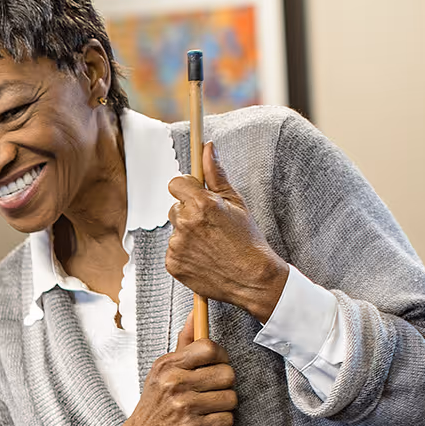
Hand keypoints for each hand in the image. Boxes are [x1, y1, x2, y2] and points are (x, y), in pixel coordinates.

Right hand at [107, 317, 236, 425]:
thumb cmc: (155, 405)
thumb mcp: (162, 373)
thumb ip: (183, 345)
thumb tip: (195, 315)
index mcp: (168, 366)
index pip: (210, 348)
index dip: (221, 358)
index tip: (215, 367)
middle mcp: (174, 383)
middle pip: (227, 374)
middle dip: (224, 385)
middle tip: (211, 392)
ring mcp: (184, 406)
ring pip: (230, 398)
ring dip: (224, 406)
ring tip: (207, 409)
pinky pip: (227, 419)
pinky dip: (221, 423)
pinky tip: (206, 423)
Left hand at [166, 141, 288, 320]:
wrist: (252, 278)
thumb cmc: (248, 238)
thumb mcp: (236, 202)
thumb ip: (216, 175)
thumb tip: (207, 148)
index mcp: (201, 204)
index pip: (175, 183)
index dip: (186, 188)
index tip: (195, 194)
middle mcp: (185, 223)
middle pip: (175, 208)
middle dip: (189, 212)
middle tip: (212, 226)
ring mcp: (176, 245)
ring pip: (175, 230)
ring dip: (187, 233)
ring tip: (211, 244)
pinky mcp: (172, 264)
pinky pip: (172, 250)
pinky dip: (185, 253)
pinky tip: (204, 257)